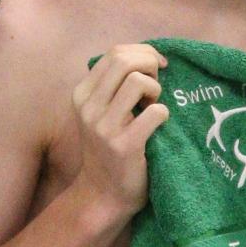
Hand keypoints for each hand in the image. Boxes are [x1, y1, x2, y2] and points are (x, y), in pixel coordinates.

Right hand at [71, 44, 170, 220]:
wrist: (103, 194)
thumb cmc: (109, 149)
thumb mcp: (100, 113)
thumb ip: (114, 85)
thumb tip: (148, 56)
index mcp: (82, 94)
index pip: (114, 53)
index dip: (142, 53)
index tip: (157, 67)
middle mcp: (88, 107)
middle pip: (124, 60)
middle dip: (150, 65)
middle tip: (158, 85)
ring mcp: (104, 127)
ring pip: (138, 81)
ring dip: (156, 90)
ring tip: (153, 106)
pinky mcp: (124, 145)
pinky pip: (155, 111)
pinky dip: (163, 114)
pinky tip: (159, 125)